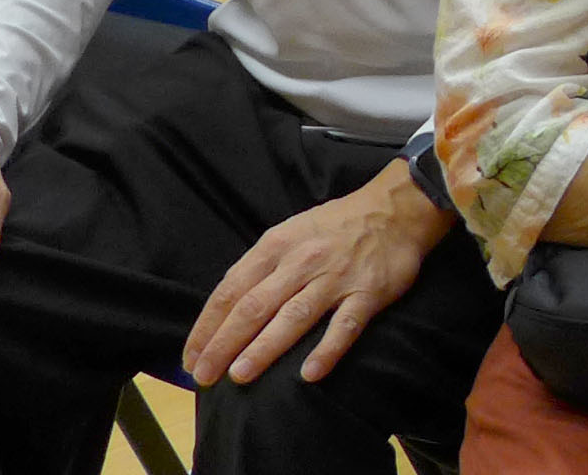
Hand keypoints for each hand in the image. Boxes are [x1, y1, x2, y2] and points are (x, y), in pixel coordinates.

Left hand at [182, 161, 448, 387]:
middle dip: (224, 344)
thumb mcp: (289, 233)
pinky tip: (309, 373)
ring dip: (264, 348)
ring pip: (293, 317)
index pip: (231, 290)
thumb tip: (225, 312)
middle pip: (255, 307)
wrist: (396, 209)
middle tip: (204, 377)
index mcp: (276, 246)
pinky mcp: (368, 293)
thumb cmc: (335, 226)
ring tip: (240, 375)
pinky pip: (345, 325)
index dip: (208, 326)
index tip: (191, 358)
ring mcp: (336, 278)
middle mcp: (302, 262)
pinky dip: (326, 349)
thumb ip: (260, 268)